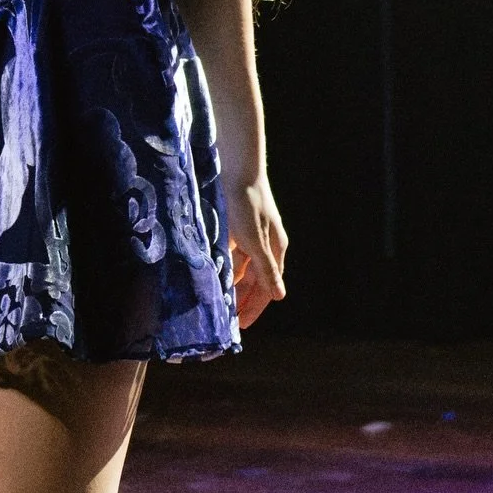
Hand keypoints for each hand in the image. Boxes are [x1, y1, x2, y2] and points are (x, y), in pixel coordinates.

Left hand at [227, 172, 288, 329]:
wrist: (236, 165)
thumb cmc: (247, 202)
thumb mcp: (255, 239)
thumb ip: (265, 268)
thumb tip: (280, 296)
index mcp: (275, 249)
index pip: (268, 288)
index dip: (255, 307)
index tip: (241, 326)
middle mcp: (265, 244)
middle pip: (254, 280)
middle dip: (241, 299)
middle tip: (225, 319)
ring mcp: (250, 234)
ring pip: (241, 267)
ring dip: (231, 284)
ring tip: (216, 301)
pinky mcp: (236, 226)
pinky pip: (231, 253)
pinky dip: (223, 265)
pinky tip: (211, 274)